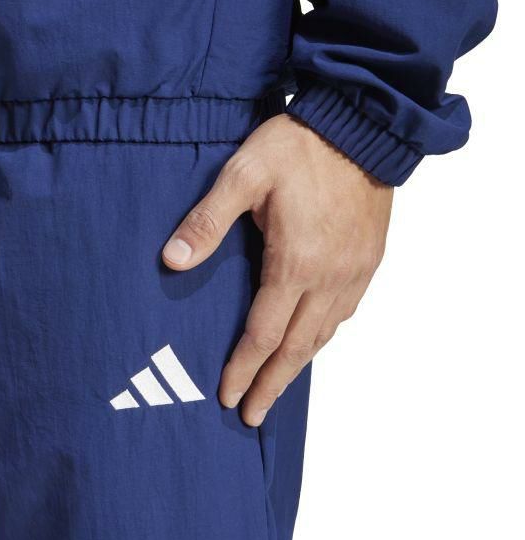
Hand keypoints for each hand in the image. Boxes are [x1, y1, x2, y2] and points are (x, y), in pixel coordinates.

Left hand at [162, 114, 393, 425]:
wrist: (359, 125)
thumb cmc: (298, 147)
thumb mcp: (242, 174)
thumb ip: (207, 220)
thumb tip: (171, 260)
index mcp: (295, 262)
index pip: (263, 333)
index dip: (243, 368)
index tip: (228, 397)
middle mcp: (328, 277)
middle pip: (296, 346)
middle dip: (272, 384)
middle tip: (253, 415)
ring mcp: (353, 271)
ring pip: (324, 334)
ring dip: (298, 365)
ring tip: (278, 388)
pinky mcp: (368, 260)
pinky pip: (346, 312)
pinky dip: (324, 336)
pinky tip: (313, 341)